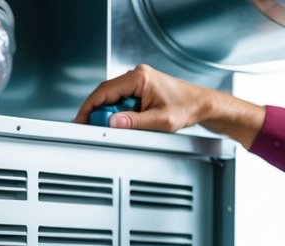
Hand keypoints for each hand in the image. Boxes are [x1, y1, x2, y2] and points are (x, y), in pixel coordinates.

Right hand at [73, 64, 266, 148]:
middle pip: (107, 95)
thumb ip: (134, 123)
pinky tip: (127, 123)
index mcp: (140, 77)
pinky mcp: (142, 90)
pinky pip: (123, 101)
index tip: (81, 119)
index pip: (105, 91)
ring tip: (119, 128)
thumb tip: (113, 124)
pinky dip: (121, 113)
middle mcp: (138, 76)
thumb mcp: (159, 121)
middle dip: (101, 113)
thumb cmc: (187, 107)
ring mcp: (139, 82)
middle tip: (99, 129)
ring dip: (112, 115)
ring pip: (114, 99)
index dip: (89, 106)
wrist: (202, 105)